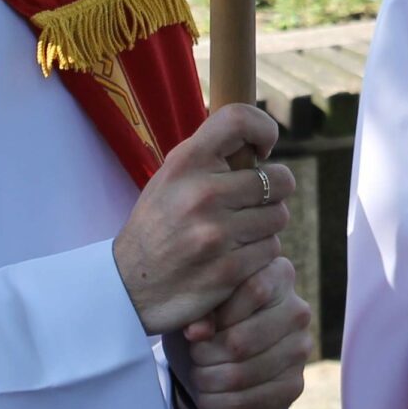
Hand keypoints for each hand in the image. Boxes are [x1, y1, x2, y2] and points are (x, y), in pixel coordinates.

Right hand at [113, 104, 293, 334]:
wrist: (128, 288)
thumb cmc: (158, 226)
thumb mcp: (170, 179)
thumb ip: (209, 157)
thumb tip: (257, 137)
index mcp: (184, 163)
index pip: (238, 119)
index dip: (263, 128)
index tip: (262, 149)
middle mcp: (201, 194)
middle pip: (279, 179)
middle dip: (274, 191)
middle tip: (254, 202)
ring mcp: (215, 233)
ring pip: (279, 216)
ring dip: (267, 225)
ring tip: (240, 232)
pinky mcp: (228, 270)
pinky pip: (271, 250)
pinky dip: (260, 254)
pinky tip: (236, 257)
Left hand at [183, 253, 313, 408]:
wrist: (233, 350)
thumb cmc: (216, 315)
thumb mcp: (206, 301)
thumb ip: (201, 308)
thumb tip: (197, 332)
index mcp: (280, 275)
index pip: (254, 290)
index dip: (218, 313)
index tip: (196, 326)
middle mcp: (298, 312)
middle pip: (241, 341)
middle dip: (205, 355)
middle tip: (194, 356)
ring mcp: (300, 350)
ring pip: (242, 374)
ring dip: (209, 381)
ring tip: (198, 375)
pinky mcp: (294, 385)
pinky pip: (252, 400)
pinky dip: (222, 404)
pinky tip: (209, 397)